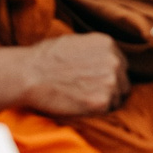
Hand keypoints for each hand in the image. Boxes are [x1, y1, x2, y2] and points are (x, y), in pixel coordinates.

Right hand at [0, 35, 128, 117]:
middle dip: (110, 88)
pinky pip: (108, 110)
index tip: (97, 81)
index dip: (109, 74)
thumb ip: (94, 50)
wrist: (29, 75)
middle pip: (123, 81)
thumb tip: (101, 58)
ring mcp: (111, 81)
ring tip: (82, 99)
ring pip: (117, 97)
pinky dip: (96, 111)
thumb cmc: (43, 58)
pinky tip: (80, 106)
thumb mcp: (74, 41)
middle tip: (90, 93)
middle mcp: (114, 61)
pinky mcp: (103, 101)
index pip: (120, 64)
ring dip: (104, 101)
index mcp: (108, 43)